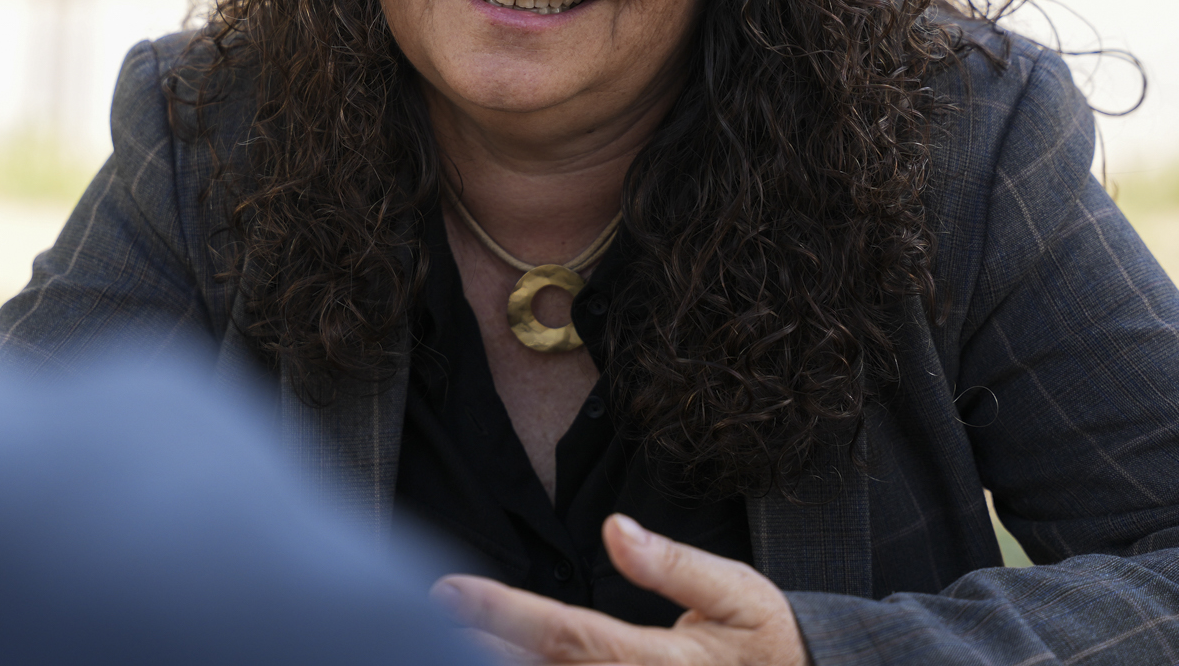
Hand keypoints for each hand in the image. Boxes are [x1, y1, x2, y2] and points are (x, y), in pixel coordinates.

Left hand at [432, 513, 808, 665]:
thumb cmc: (768, 642)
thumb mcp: (737, 593)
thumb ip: (674, 565)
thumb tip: (614, 527)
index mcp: (659, 664)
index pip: (565, 634)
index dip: (502, 613)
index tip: (448, 592)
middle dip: (476, 649)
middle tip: (411, 619)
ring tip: (433, 643)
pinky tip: (487, 660)